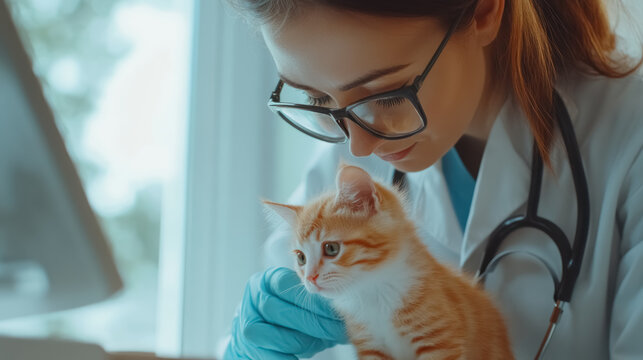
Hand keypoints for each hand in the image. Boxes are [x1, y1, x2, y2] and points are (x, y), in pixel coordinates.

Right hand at [224, 267, 347, 359]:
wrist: (258, 331)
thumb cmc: (287, 313)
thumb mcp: (299, 301)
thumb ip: (316, 303)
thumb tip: (346, 312)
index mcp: (269, 279)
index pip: (294, 289)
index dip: (319, 304)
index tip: (340, 314)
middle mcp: (255, 296)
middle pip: (287, 313)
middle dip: (317, 325)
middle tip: (339, 332)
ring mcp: (248, 320)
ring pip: (280, 336)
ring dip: (306, 342)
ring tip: (323, 342)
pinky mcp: (247, 344)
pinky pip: (271, 355)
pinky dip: (289, 358)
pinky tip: (301, 357)